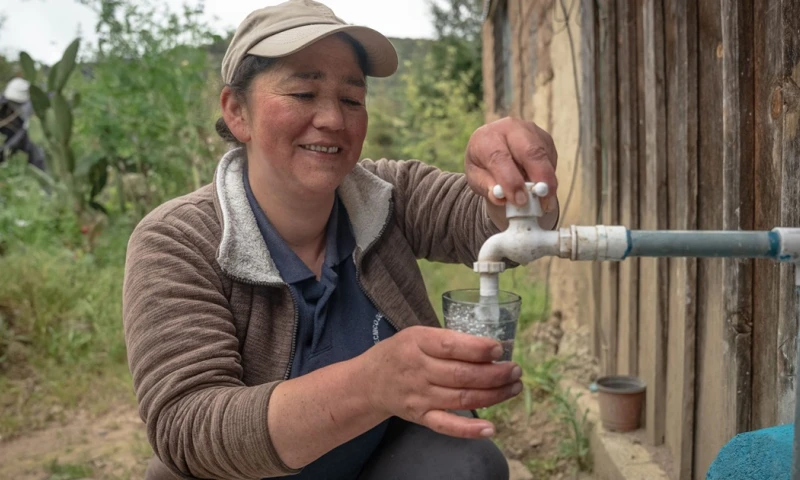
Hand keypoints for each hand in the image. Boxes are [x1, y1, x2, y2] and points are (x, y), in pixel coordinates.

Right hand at [363, 326, 522, 438]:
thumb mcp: (416, 334)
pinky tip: (490, 428)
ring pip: (462, 398)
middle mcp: (418, 370)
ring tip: (514, 387)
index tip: (499, 349)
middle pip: (462, 375)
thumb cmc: (399, 353)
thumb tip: (490, 347)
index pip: (451, 345)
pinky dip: (469, 429)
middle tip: (515, 370)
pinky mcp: (420, 417)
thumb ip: (447, 339)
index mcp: (417, 343)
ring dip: (493, 395)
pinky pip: (446, 425)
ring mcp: (420, 396)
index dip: (478, 349)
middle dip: (495, 374)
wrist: (368, 382)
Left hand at [464, 117, 558, 212]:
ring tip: (543, 201)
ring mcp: (530, 130)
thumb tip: (500, 197)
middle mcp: (510, 128)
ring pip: (544, 156)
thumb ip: (486, 187)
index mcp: (487, 137)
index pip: (499, 158)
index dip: (511, 181)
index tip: (520, 201)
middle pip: (530, 151)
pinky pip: (551, 159)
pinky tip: (538, 184)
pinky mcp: (544, 137)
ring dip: (547, 180)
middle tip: (545, 200)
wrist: (492, 147)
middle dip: (540, 177)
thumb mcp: (476, 177)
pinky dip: (548, 176)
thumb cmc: (483, 165)